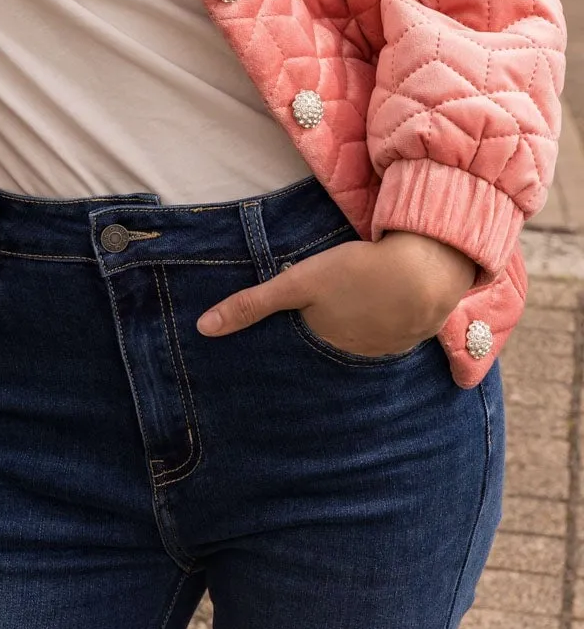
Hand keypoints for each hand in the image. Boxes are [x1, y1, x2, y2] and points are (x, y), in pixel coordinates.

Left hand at [196, 232, 476, 356]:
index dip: (295, 338)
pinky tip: (386, 305)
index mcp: (325, 346)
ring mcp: (389, 350)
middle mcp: (355, 358)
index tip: (290, 333)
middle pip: (333, 347)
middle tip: (329, 313)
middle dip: (328, 337)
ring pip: (364, 341)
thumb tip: (203, 328)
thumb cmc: (355, 273)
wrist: (424, 270)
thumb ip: (252, 304)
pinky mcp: (415, 335)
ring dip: (360, 330)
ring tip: (356, 309)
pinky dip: (387, 323)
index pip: (301, 350)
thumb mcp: (297, 282)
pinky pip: (393, 334)